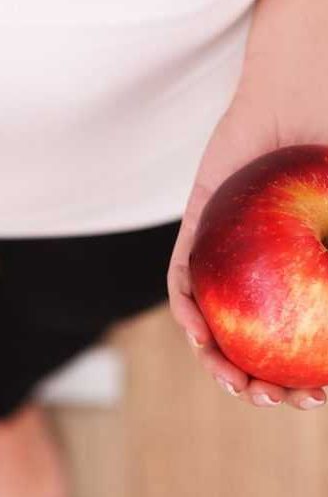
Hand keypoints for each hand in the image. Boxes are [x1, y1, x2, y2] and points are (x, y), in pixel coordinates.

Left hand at [168, 89, 326, 410]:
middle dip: (259, 383)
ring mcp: (226, 265)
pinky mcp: (195, 239)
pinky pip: (183, 283)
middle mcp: (262, 282)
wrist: (303, 98)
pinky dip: (189, 312)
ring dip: (218, 362)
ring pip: (214, 327)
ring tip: (234, 382)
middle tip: (269, 398)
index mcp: (299, 286)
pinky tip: (200, 334)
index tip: (314, 395)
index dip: (306, 379)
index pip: (299, 345)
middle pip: (253, 346)